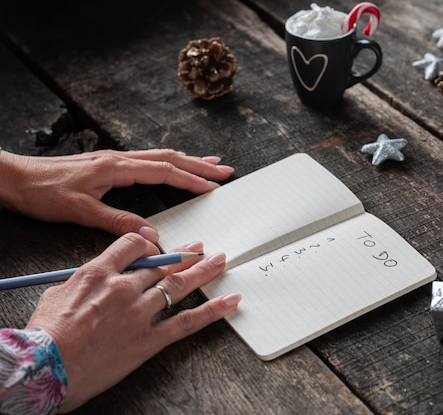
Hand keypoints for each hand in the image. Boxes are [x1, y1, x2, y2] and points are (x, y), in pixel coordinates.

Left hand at [0, 149, 233, 242]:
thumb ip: (117, 221)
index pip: (164, 172)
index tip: (215, 186)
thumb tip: (150, 233)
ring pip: (160, 156)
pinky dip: (169, 163)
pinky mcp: (108, 164)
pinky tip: (173, 167)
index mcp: (117, 168)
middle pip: (169, 158)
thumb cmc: (43, 192)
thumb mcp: (79, 211)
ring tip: (211, 164)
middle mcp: (120, 159)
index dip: (192, 179)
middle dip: (200, 165)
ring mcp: (114, 159)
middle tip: (225, 170)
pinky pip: (148, 160)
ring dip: (188, 161)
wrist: (15, 177)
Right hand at [26, 232, 240, 411]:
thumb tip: (96, 278)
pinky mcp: (148, 339)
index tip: (159, 244)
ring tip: (220, 261)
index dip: (149, 242)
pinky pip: (186, 322)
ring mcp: (140, 313)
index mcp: (99, 272)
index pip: (133, 245)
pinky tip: (229, 301)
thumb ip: (84, 280)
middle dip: (184, 255)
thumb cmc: (45, 334)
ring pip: (179, 286)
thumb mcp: (57, 294)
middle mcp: (124, 287)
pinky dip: (211, 310)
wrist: (45, 368)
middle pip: (162, 265)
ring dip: (203, 272)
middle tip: (200, 249)